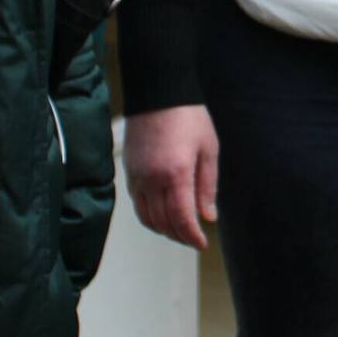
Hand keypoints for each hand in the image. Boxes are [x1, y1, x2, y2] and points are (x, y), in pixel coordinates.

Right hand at [123, 104, 218, 249]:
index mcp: (176, 174)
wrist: (158, 93)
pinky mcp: (129, 172)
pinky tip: (163, 213)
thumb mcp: (208, 149)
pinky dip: (149, 216)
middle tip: (193, 238)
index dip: (192, 236)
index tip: (202, 243)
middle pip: (162, 222)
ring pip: (146, 217)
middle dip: (179, 236)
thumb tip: (208, 216)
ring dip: (163, 229)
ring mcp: (137, 177)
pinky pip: (137, 204)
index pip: (181, 218)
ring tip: (179, 230)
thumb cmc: (189, 117)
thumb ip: (207, 186)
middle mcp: (152, 180)